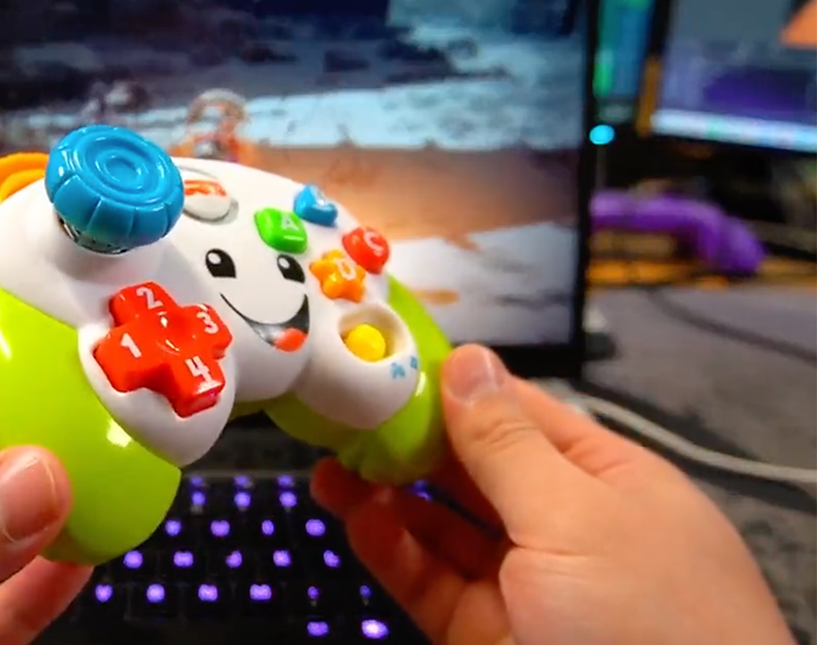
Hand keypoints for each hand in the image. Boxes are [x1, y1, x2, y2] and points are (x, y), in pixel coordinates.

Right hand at [312, 345, 792, 644]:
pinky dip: (389, 547)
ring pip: (441, 525)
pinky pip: (428, 578)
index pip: (520, 412)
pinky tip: (355, 516)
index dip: (454, 385)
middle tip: (341, 412)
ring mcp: (522, 583)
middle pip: (473, 466)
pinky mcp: (483, 632)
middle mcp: (563, 525)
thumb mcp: (576, 515)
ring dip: (386, 492)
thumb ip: (506, 442)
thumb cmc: (646, 617)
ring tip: (329, 464)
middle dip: (409, 440)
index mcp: (606, 479)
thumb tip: (466, 358)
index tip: (388, 360)